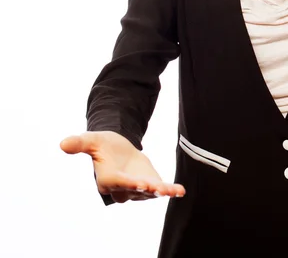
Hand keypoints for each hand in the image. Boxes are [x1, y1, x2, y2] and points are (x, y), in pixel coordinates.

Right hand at [60, 131, 185, 202]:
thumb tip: (63, 143)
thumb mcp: (93, 140)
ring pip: (149, 192)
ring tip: (172, 190)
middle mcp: (121, 188)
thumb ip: (80, 143)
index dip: (128, 183)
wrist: (118, 147)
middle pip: (135, 191)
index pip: (118, 183)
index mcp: (107, 179)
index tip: (139, 183)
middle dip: (146, 190)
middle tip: (156, 188)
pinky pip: (160, 190)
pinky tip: (180, 191)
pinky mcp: (149, 185)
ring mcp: (137, 189)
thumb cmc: (103, 144)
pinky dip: (170, 191)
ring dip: (161, 192)